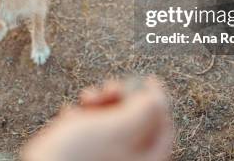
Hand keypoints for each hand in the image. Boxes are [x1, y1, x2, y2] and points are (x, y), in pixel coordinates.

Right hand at [22, 77, 172, 160]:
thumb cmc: (78, 156)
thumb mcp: (117, 127)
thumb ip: (143, 110)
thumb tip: (157, 97)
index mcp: (145, 160)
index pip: (163, 127)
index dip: (158, 100)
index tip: (149, 80)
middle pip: (136, 123)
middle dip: (122, 98)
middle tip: (110, 87)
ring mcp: (105, 159)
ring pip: (111, 124)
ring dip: (100, 103)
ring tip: (87, 97)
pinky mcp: (84, 157)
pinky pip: (91, 132)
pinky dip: (83, 116)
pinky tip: (70, 112)